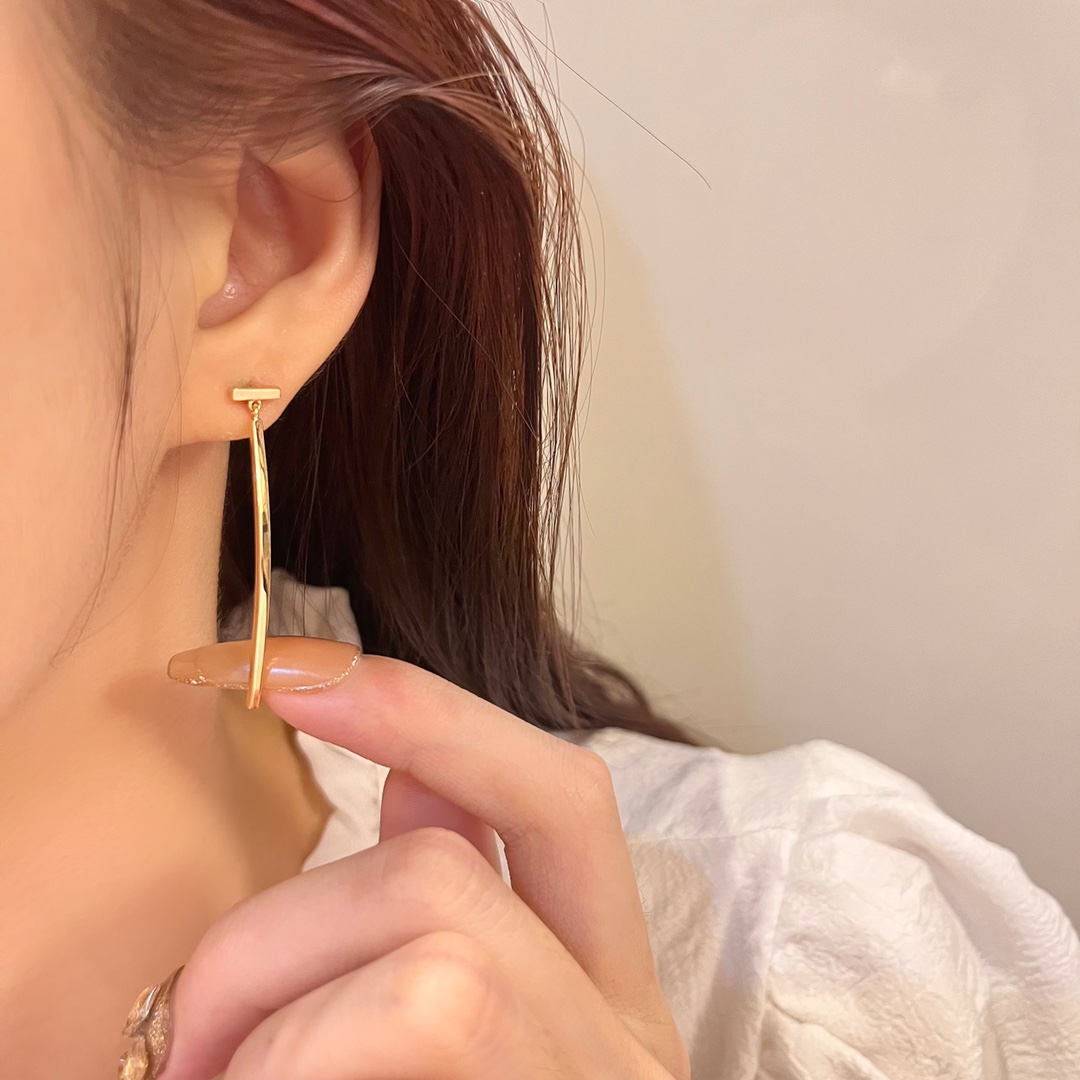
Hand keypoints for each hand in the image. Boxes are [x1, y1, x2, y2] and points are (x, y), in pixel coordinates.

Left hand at [158, 637, 691, 1079]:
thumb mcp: (464, 1043)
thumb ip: (451, 905)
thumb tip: (408, 780)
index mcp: (604, 991)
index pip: (557, 798)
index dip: (428, 713)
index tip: (285, 674)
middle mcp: (624, 1033)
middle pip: (445, 870)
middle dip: (272, 932)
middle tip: (178, 1033)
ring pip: (433, 941)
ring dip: (268, 1006)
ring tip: (198, 1079)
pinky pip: (420, 1013)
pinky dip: (285, 1057)